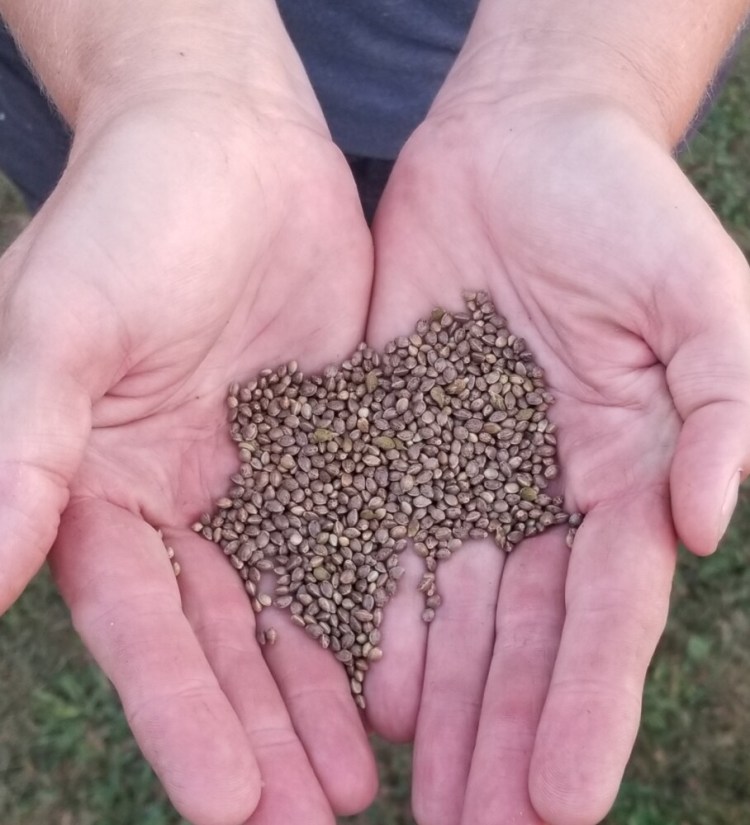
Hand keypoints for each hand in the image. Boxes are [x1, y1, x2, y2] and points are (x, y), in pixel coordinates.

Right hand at [0, 83, 377, 823]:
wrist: (228, 145)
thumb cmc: (130, 216)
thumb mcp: (62, 326)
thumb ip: (20, 450)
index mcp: (104, 489)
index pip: (143, 626)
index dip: (181, 714)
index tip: (229, 802)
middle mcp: (187, 502)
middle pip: (226, 643)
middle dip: (265, 736)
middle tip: (315, 824)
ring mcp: (270, 478)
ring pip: (300, 608)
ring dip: (328, 696)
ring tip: (366, 785)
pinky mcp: (342, 444)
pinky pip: (367, 537)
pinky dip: (385, 606)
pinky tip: (416, 671)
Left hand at [364, 96, 749, 823]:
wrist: (521, 145)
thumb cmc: (622, 207)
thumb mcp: (698, 297)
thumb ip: (718, 405)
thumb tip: (703, 523)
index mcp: (617, 475)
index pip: (602, 616)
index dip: (586, 705)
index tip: (565, 800)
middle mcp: (534, 493)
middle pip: (516, 639)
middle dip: (499, 738)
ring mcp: (456, 469)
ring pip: (442, 609)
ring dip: (430, 703)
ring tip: (407, 795)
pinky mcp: (386, 432)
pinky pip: (370, 530)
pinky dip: (362, 607)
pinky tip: (346, 683)